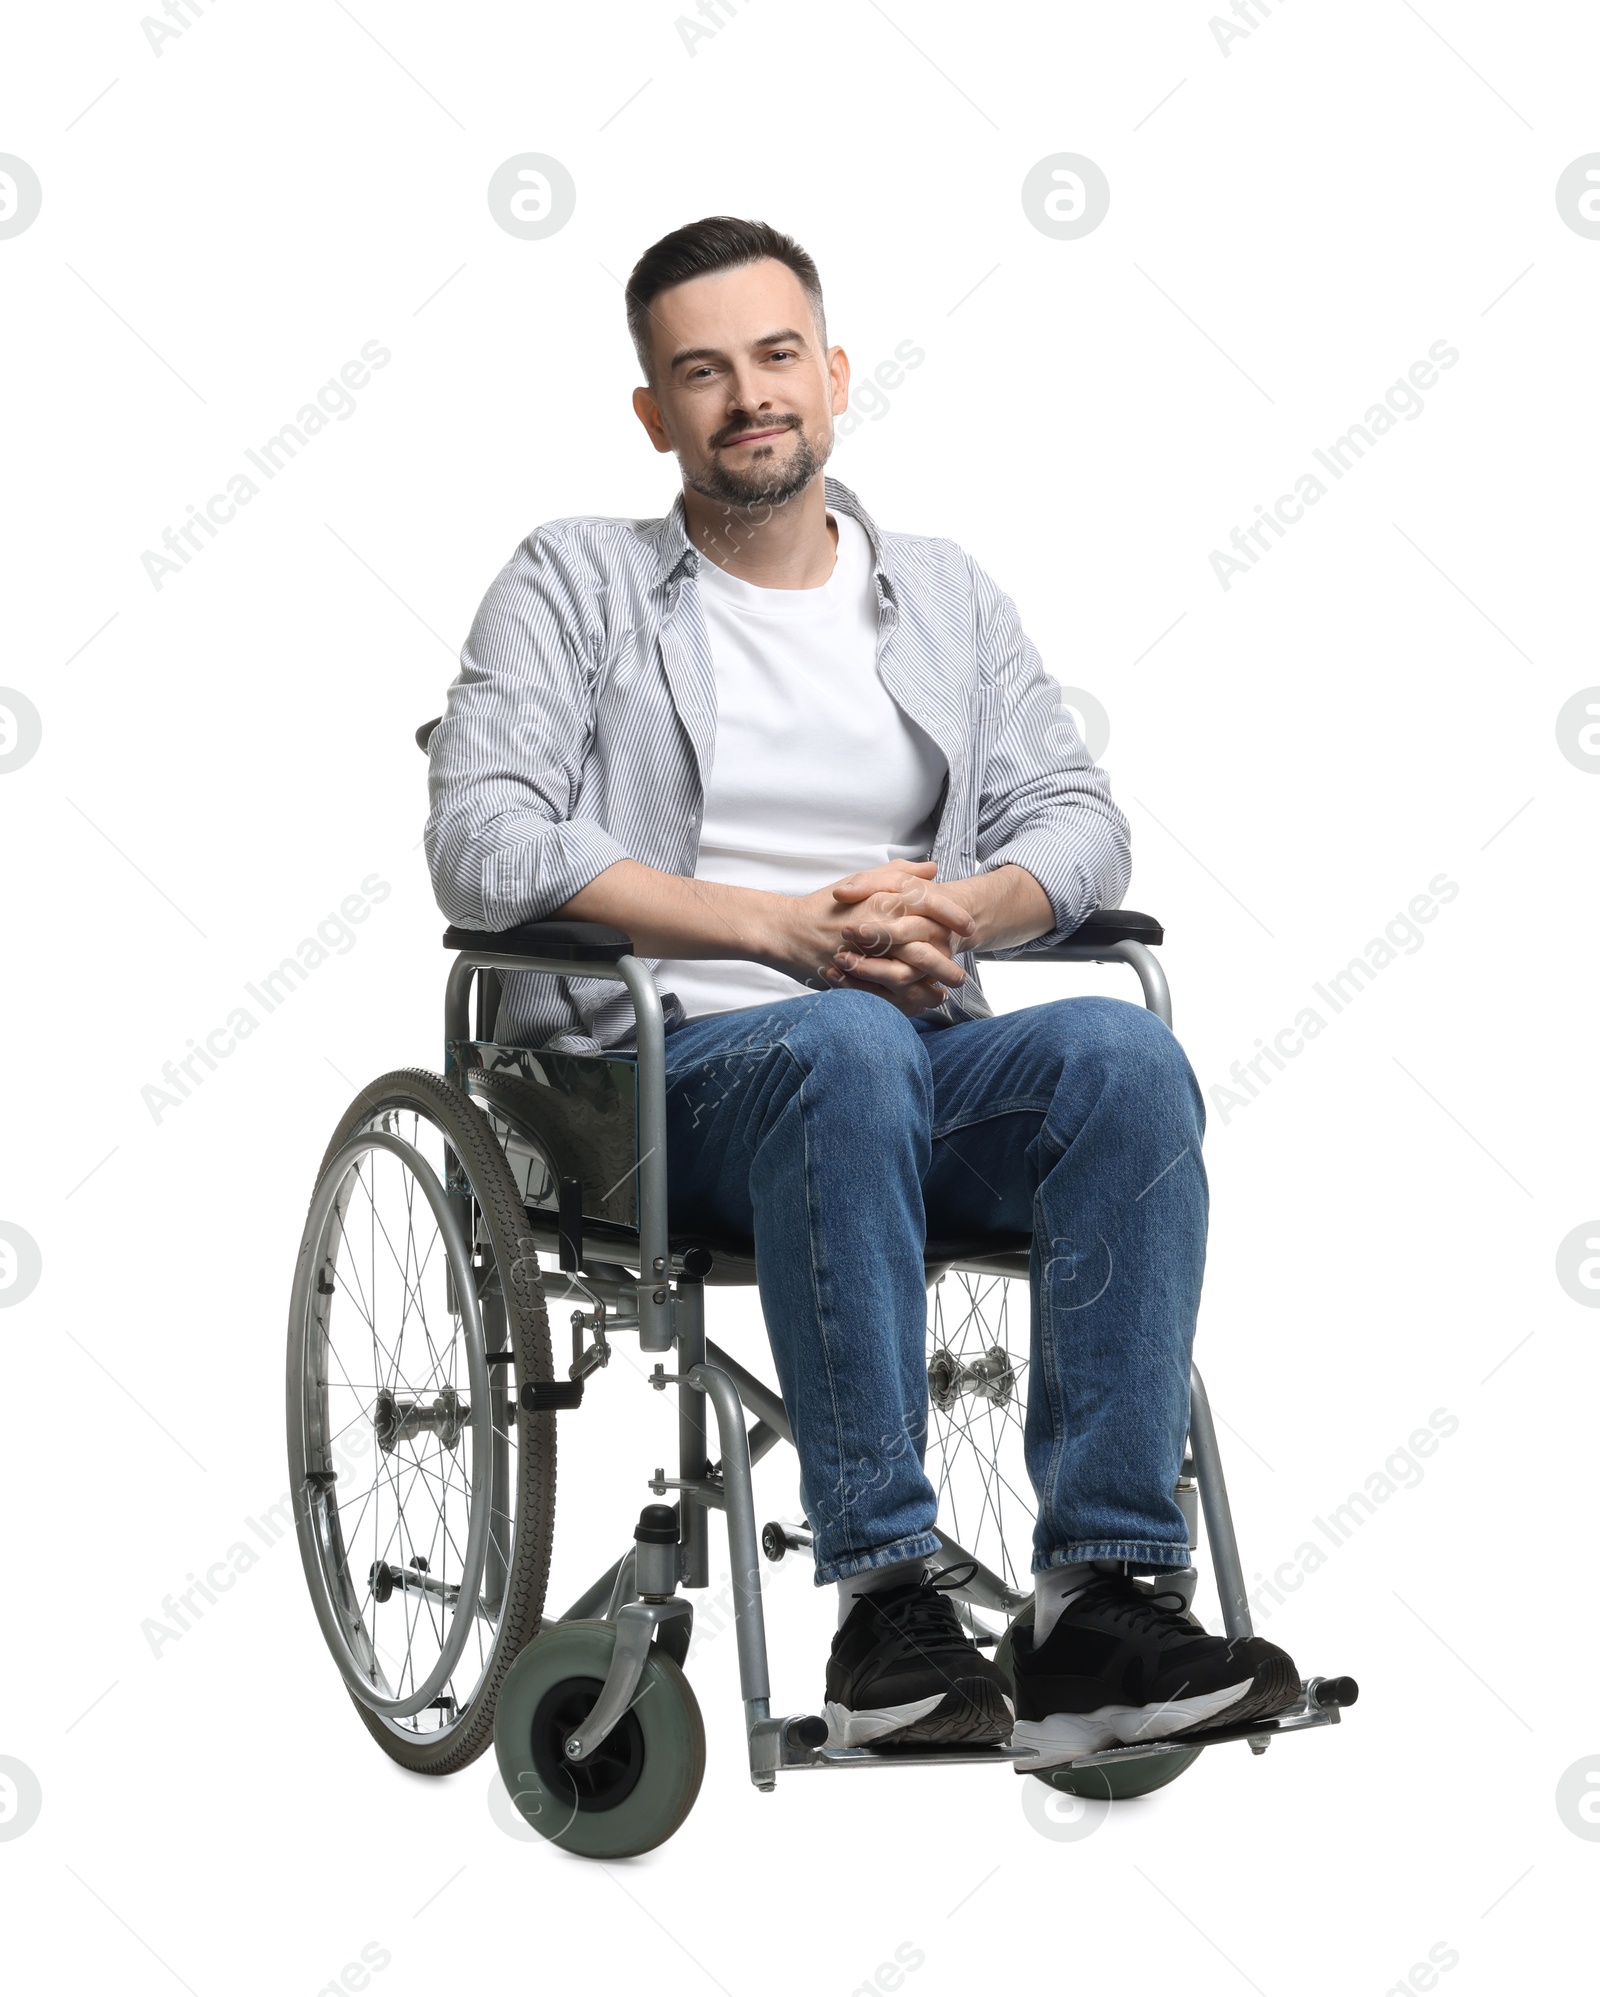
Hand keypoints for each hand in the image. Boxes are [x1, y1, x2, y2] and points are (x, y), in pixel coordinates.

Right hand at [756, 861, 973, 1017]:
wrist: (786, 930)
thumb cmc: (825, 905)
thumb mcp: (861, 881)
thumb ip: (898, 873)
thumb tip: (932, 869)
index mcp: (880, 900)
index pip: (927, 905)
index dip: (953, 917)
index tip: (969, 927)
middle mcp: (876, 927)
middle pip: (923, 944)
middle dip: (948, 959)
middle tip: (964, 970)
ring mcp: (865, 955)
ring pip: (908, 972)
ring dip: (931, 982)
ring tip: (948, 990)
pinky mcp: (854, 976)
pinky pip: (887, 991)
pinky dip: (908, 998)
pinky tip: (923, 1000)